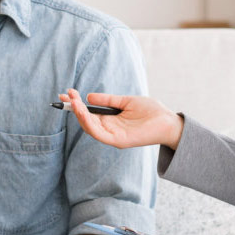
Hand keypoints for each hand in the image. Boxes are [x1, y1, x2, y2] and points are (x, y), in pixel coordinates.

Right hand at [60, 89, 183, 149]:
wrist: (168, 121)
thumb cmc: (150, 111)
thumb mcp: (125, 101)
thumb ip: (108, 100)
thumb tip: (89, 96)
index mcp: (110, 120)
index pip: (88, 113)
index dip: (77, 104)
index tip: (67, 93)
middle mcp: (109, 129)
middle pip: (86, 120)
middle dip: (74, 108)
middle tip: (66, 94)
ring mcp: (113, 136)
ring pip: (90, 127)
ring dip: (79, 115)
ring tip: (73, 101)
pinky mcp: (119, 141)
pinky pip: (99, 134)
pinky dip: (89, 123)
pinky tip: (83, 111)